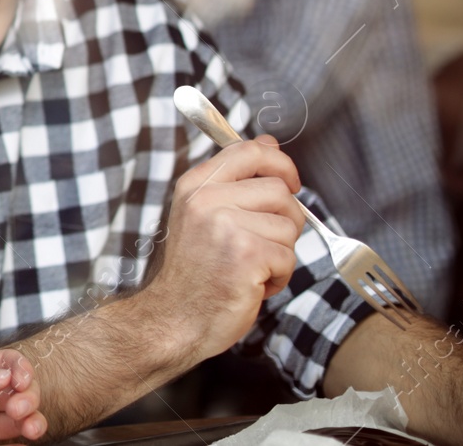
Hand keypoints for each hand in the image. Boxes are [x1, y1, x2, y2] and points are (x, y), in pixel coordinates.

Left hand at [0, 351, 43, 445]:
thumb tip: (0, 375)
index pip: (1, 362)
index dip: (18, 368)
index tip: (19, 382)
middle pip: (17, 388)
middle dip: (28, 394)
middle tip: (20, 408)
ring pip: (19, 415)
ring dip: (34, 417)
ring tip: (30, 427)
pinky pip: (11, 439)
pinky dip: (26, 437)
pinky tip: (26, 438)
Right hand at [141, 135, 305, 363]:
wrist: (173, 318)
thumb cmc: (194, 271)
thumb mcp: (203, 214)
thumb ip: (236, 179)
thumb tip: (270, 144)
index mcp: (195, 186)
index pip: (248, 150)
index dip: (279, 163)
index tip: (289, 182)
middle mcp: (206, 200)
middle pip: (279, 190)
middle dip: (284, 220)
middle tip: (261, 243)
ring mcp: (226, 226)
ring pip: (289, 226)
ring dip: (281, 253)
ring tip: (252, 267)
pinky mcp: (247, 254)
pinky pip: (289, 257)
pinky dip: (279, 276)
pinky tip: (253, 283)